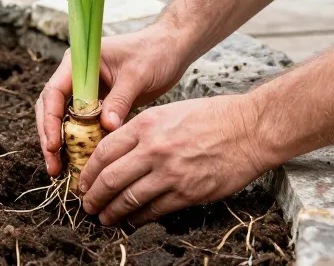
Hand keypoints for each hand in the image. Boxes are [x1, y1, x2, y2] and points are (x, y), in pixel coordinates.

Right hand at [35, 26, 190, 176]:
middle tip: (53, 165)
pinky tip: (80, 163)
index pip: (54, 92)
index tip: (54, 145)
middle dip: (49, 137)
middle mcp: (76, 76)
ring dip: (60, 144)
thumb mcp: (137, 76)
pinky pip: (81, 125)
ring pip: (63, 120)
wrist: (170, 49)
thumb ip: (119, 100)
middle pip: (51, 108)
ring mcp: (85, 91)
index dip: (50, 120)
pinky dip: (79, 143)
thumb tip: (106, 128)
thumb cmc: (154, 53)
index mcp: (79, 63)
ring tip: (60, 170)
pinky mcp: (97, 104)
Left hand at [79, 94, 271, 225]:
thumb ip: (140, 131)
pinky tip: (131, 221)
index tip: (83, 181)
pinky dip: (138, 218)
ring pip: (128, 199)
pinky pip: (153, 210)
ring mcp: (170, 173)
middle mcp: (153, 149)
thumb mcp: (168, 113)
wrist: (250, 129)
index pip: (103, 151)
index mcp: (145, 125)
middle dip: (93, 196)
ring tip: (104, 217)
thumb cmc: (211, 117)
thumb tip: (116, 151)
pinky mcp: (187, 192)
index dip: (88, 171)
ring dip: (111, 212)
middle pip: (110, 178)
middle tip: (87, 204)